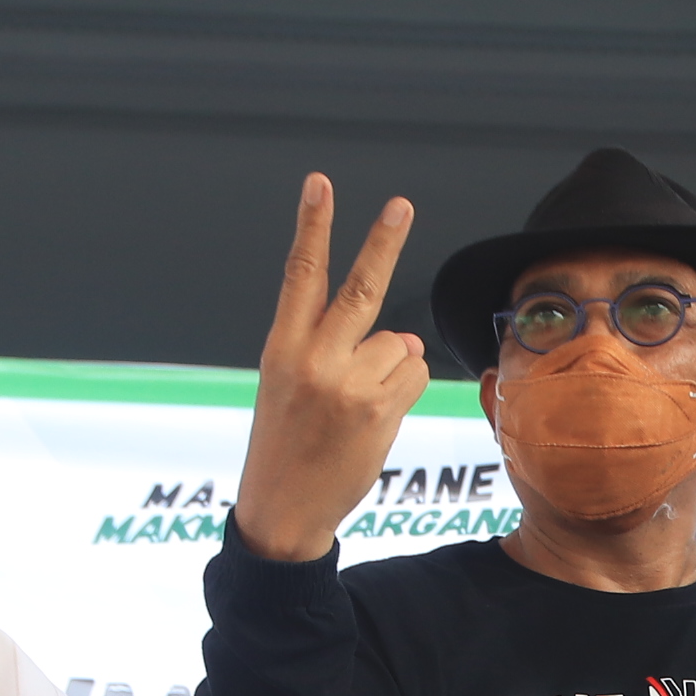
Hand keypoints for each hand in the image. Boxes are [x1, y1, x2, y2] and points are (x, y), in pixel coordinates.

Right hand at [232, 175, 428, 561]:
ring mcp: (348, 385)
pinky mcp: (379, 411)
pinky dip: (405, 389)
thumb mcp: (290, 386)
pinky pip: (413, 374)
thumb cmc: (287, 445)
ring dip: (391, 367)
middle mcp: (314, 360)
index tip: (320, 185)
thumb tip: (406, 336)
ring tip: (356, 407)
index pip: (300, 275)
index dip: (312, 227)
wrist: (282, 511)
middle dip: (383, 242)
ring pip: (399, 344)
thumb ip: (340, 350)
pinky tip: (374, 418)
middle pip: (361, 289)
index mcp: (282, 347)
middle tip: (401, 205)